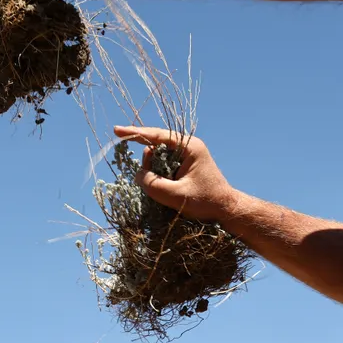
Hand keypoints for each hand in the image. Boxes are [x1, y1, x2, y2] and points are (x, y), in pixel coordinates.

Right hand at [114, 126, 239, 223]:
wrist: (226, 210)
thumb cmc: (206, 202)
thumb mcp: (176, 196)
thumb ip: (154, 185)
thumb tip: (137, 175)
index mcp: (189, 147)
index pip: (157, 135)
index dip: (135, 133)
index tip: (117, 132)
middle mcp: (187, 147)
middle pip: (155, 148)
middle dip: (148, 165)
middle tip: (152, 184)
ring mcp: (185, 156)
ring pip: (157, 159)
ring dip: (154, 173)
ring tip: (166, 191)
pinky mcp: (183, 166)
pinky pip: (163, 167)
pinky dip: (159, 177)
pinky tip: (166, 190)